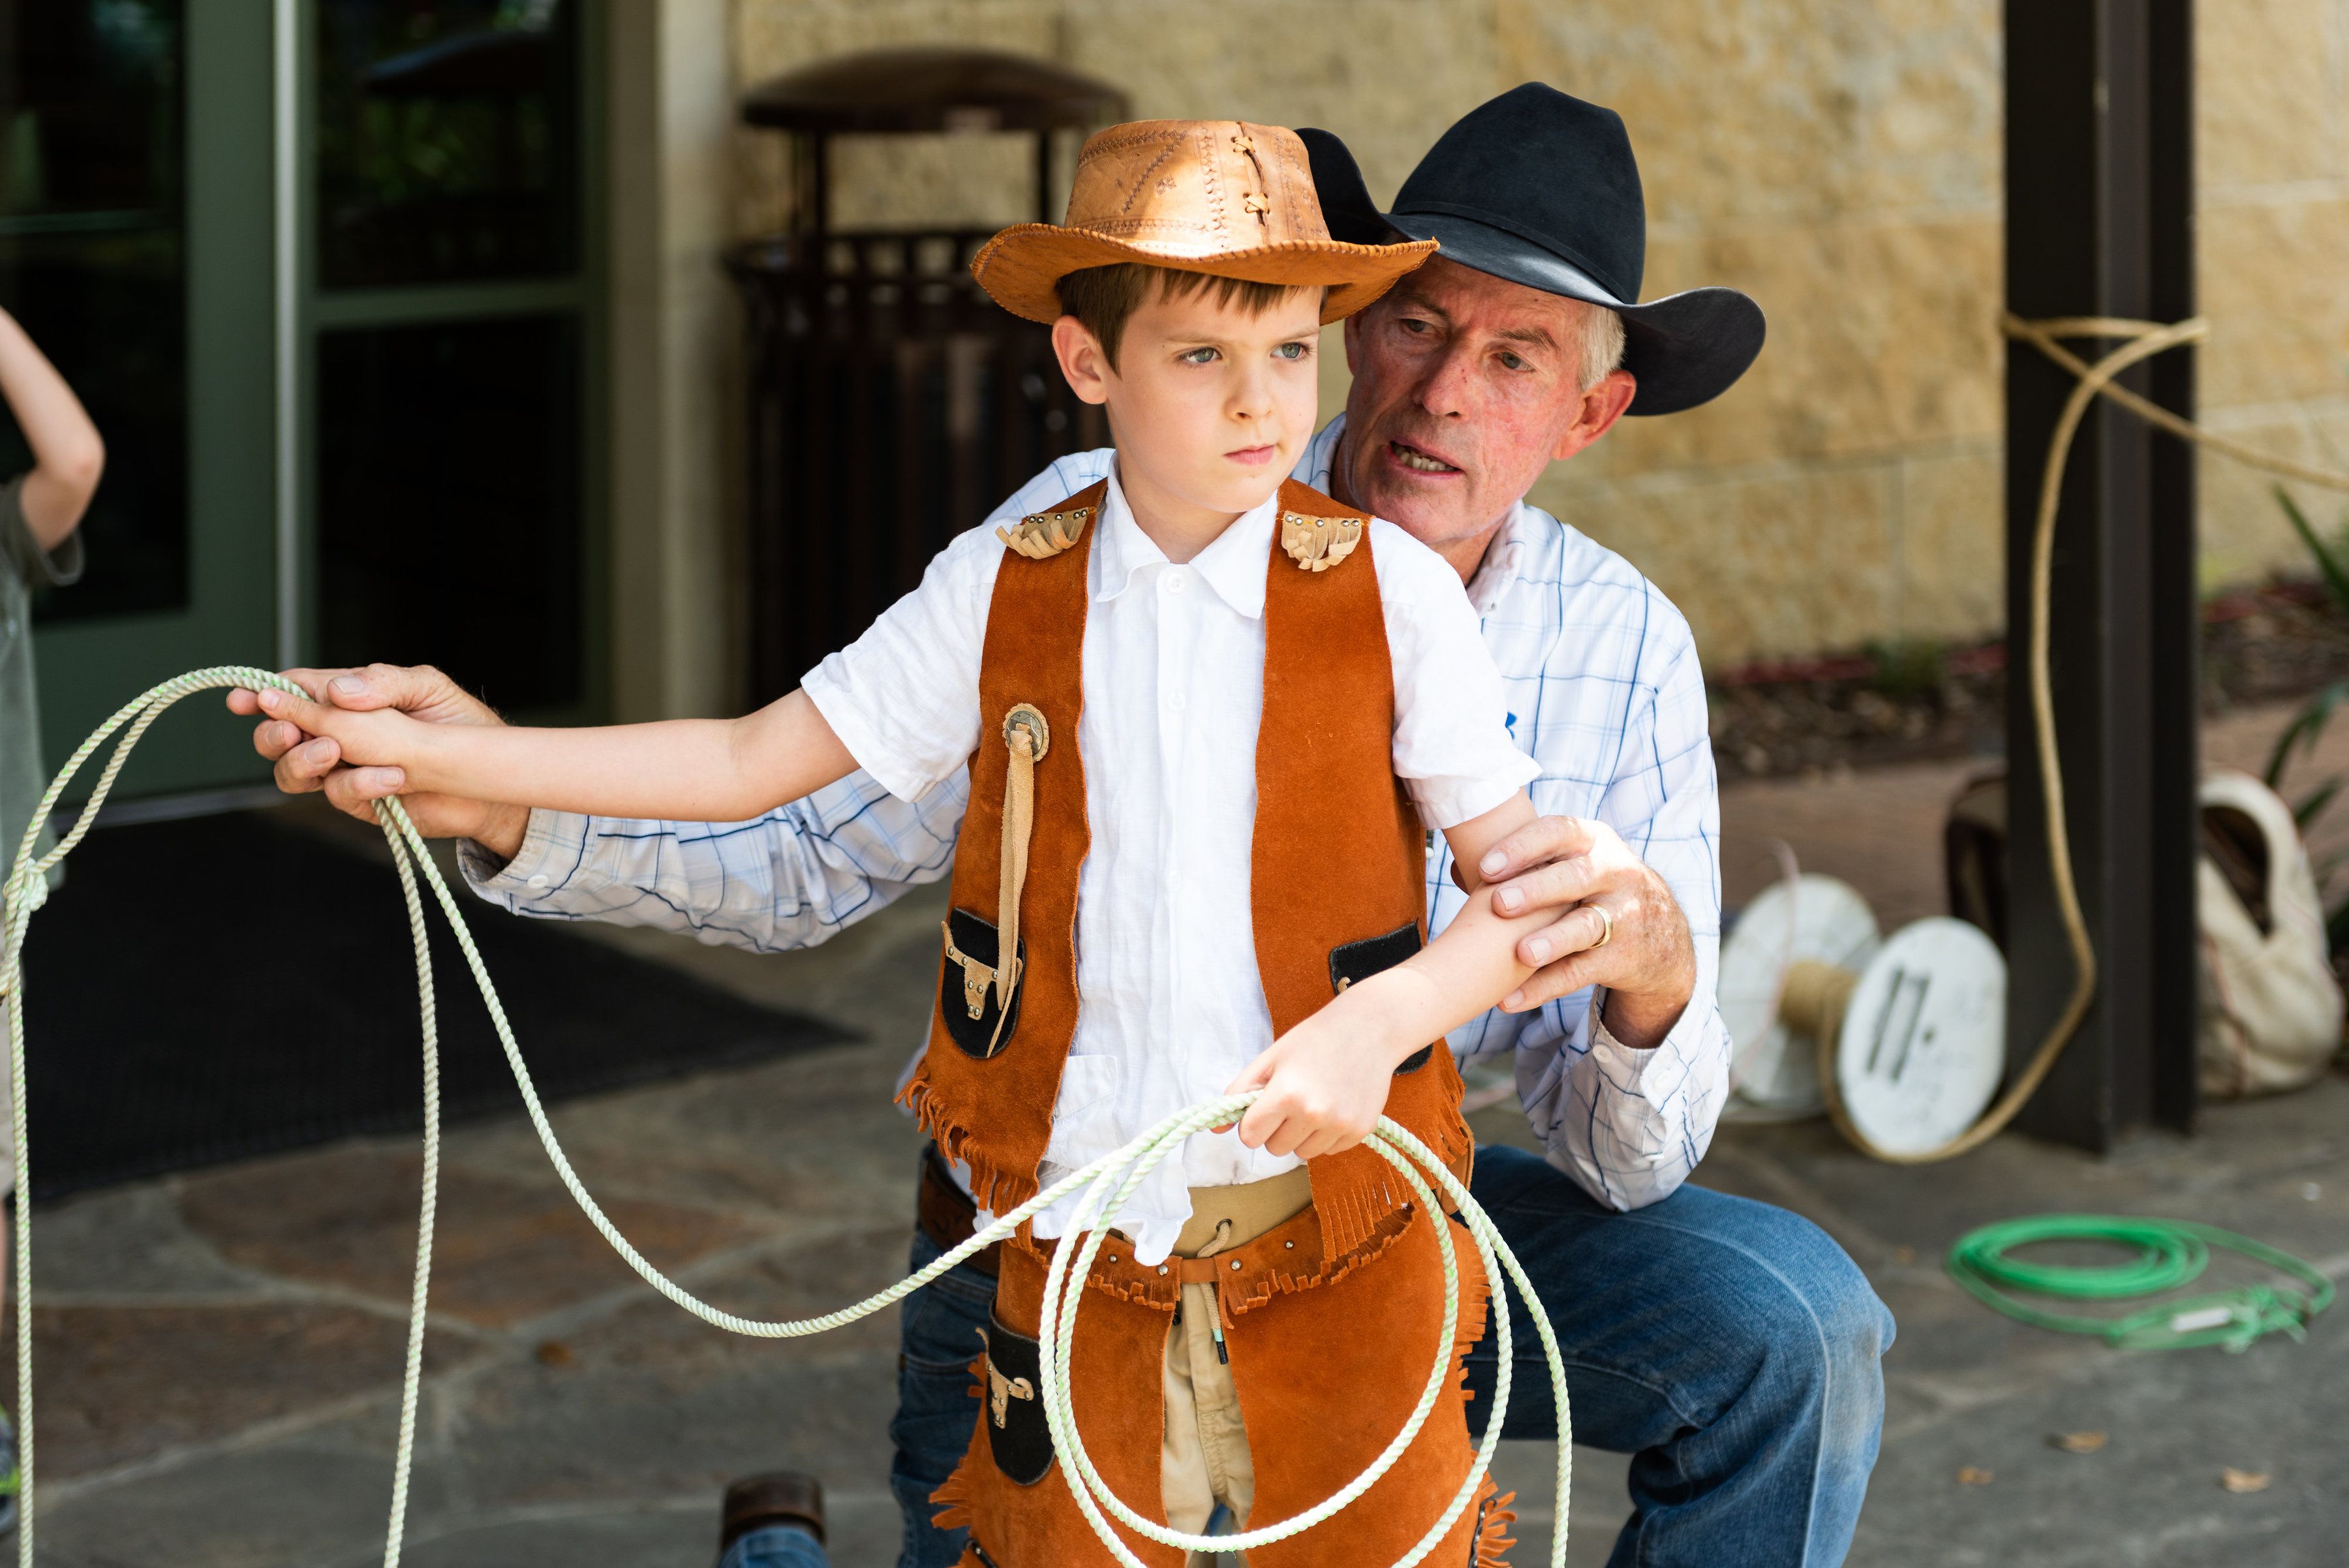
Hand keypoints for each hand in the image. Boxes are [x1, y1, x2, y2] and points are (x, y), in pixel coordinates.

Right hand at [227, 665, 530, 856]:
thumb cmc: (460, 724)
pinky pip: (338, 794)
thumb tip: (336, 690)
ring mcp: (345, 770)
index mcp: (348, 701)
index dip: (264, 693)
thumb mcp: (426, 688)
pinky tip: (392, 776)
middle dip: (272, 732)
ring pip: (293, 772)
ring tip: (335, 751)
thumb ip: (382, 682)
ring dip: (304, 760)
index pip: (295, 691)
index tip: (243, 699)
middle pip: (278, 736)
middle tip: (289, 730)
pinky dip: (360, 784)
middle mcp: (338, 736)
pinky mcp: (362, 801)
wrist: (491, 776)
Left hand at [1222, 1008, 1400, 1160]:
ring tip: (1313, 1102)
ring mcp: (1340, 1124)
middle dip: (1276, 1129)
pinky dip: (1325, 1135)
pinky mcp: (1360, 1131)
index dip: (1252, 1123)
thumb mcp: (1271, 1058)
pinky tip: (1334, 1105)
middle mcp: (1315, 1113)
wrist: (1369, 1028)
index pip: (1250, 1137)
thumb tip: (1216, 1129)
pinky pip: (1328, 1150)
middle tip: (1290, 1101)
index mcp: (1286, 1093)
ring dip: (1301, 1135)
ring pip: (1302, 1154)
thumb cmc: (1314, 1039)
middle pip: (1274, 1149)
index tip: (1261, 1109)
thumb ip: (1239, 1092)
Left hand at [1477, 815, 1695, 1045]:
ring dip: (1552, 941)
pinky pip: (1580, 973)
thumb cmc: (1590, 887)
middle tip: (1499, 903)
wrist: (1661, 934)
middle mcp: (1614, 872)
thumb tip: (1455, 864)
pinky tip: (1509, 1001)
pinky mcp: (1622, 957)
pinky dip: (1544, 988)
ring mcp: (1624, 916)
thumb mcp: (1573, 859)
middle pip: (1576, 877)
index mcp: (1594, 841)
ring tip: (1521, 953)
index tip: (1486, 866)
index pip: (1559, 832)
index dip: (1523, 847)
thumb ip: (1526, 859)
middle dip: (1537, 889)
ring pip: (1586, 927)